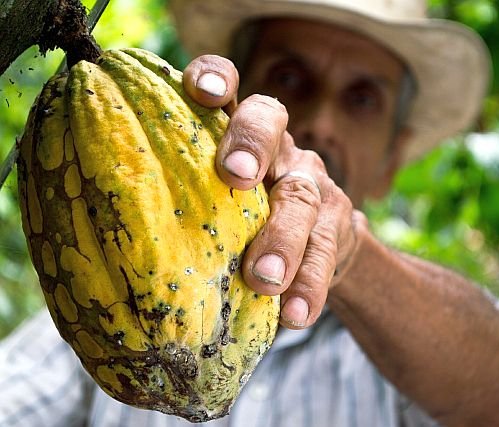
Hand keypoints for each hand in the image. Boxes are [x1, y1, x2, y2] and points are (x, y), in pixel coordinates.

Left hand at [183, 55, 360, 328]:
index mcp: (237, 133)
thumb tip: (97, 235)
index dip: (216, 78)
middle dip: (252, 144)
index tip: (200, 91)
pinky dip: (310, 284)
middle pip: (270, 122)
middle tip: (235, 176)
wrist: (318, 245)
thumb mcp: (214, 200)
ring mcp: (311, 183)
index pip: (229, 87)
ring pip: (302, 196)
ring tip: (265, 279)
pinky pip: (326, 252)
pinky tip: (296, 315)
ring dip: (283, 238)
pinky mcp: (336, 225)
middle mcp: (277, 147)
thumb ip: (182, 197)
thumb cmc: (243, 221)